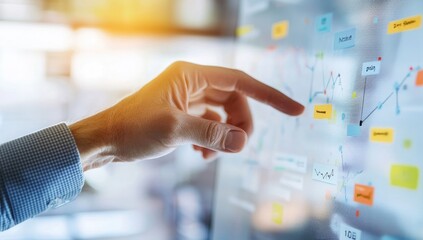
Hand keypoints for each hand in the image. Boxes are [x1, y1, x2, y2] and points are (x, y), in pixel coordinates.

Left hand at [70, 61, 303, 170]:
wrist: (104, 140)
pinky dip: (212, 140)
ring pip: (224, 115)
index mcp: (191, 76)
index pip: (242, 82)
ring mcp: (188, 98)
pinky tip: (201, 154)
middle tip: (237, 148)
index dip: (271, 96)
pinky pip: (210, 124)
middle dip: (241, 125)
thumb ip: (213, 135)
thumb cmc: (133, 128)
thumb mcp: (175, 130)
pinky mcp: (183, 114)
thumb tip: (244, 143)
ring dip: (225, 136)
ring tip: (211, 155)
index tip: (295, 109)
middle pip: (235, 101)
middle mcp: (192, 83)